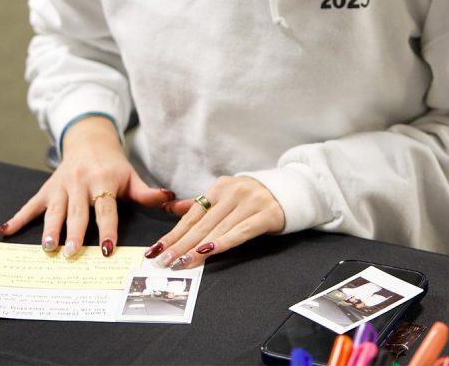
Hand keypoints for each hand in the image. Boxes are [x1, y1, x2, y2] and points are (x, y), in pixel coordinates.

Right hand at [0, 116, 173, 256]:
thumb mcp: (131, 175)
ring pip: (54, 210)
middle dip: (74, 234)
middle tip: (70, 254)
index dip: (107, 228)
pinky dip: (17, 218)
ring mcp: (61, 186)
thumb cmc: (113, 164)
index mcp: (103, 181)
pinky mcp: (47, 188)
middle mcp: (80, 183)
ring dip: (50, 229)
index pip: (106, 208)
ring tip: (47, 248)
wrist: (89, 141)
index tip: (106, 248)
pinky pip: (31, 205)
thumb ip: (147, 191)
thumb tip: (170, 199)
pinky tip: (5, 231)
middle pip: (77, 212)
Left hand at [141, 175, 284, 270]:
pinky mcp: (266, 215)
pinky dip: (223, 242)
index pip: (192, 215)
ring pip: (218, 229)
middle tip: (163, 261)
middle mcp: (233, 192)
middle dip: (180, 245)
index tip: (157, 249)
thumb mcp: (226, 196)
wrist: (291, 191)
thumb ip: (199, 204)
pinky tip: (209, 251)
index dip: (173, 233)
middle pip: (201, 224)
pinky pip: (241, 232)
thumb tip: (169, 208)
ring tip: (181, 262)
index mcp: (220, 187)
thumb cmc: (253, 198)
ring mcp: (250, 202)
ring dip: (197, 248)